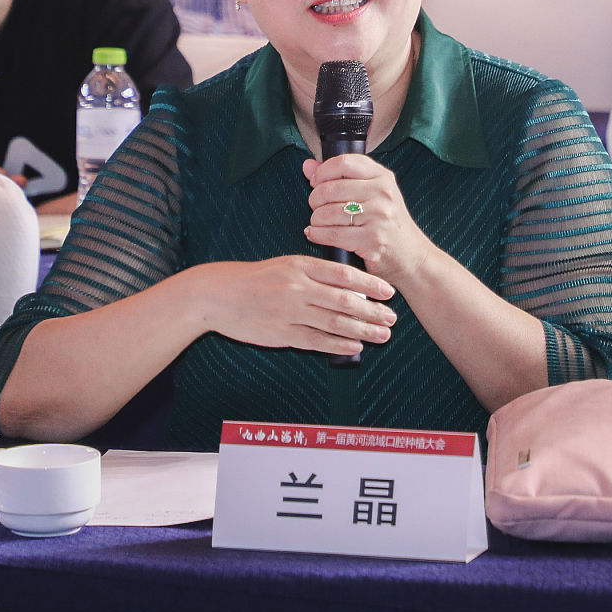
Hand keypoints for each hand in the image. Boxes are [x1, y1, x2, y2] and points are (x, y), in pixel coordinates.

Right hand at [196, 255, 396, 354]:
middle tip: (393, 318)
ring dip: (362, 330)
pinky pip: (316, 341)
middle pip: (345, 301)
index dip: (370, 284)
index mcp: (300, 266)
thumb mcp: (285, 265)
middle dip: (373, 311)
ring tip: (382, 335)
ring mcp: (290, 312)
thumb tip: (348, 283)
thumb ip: (314, 272)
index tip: (388, 291)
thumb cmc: (255, 279)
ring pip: (335, 322)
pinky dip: (338, 344)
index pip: (344, 274)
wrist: (219, 295)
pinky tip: (355, 346)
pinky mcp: (282, 333)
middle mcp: (298, 288)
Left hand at [304, 153, 435, 285]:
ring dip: (315, 219)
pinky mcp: (371, 240)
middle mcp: (382, 193)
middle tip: (315, 207)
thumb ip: (339, 177)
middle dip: (314, 199)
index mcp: (382, 177)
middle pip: (331, 188)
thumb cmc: (388, 224)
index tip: (315, 182)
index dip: (322, 172)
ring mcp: (378, 216)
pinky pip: (332, 234)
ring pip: (328, 212)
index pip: (344, 163)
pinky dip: (317, 234)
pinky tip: (315, 234)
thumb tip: (307, 166)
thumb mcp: (371, 194)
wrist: (412, 257)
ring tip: (317, 223)